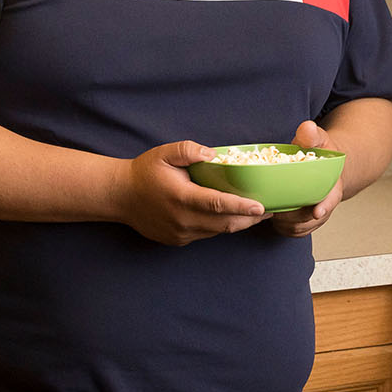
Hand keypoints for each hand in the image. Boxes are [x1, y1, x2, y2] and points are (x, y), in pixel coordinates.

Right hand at [121, 140, 268, 245]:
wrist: (120, 197)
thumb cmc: (144, 173)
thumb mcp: (164, 153)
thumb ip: (188, 150)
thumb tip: (212, 154)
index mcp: (181, 197)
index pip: (218, 204)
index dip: (242, 207)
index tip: (262, 207)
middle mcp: (183, 219)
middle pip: (225, 224)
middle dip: (250, 219)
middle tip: (271, 209)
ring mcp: (181, 233)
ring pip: (217, 232)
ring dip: (237, 223)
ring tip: (255, 213)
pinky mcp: (179, 240)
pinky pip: (206, 234)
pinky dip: (220, 226)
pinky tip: (229, 216)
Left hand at [271, 121, 344, 237]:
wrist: (322, 165)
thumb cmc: (319, 153)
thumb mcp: (318, 140)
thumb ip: (312, 135)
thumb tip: (308, 128)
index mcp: (332, 185)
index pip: (331, 198)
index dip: (325, 206)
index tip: (317, 211)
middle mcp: (325, 203)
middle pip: (312, 219)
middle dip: (294, 217)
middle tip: (276, 209)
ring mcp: (314, 215)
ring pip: (301, 228)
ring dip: (285, 223)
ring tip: (271, 209)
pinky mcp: (303, 221)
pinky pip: (294, 231)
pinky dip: (282, 228)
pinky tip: (272, 216)